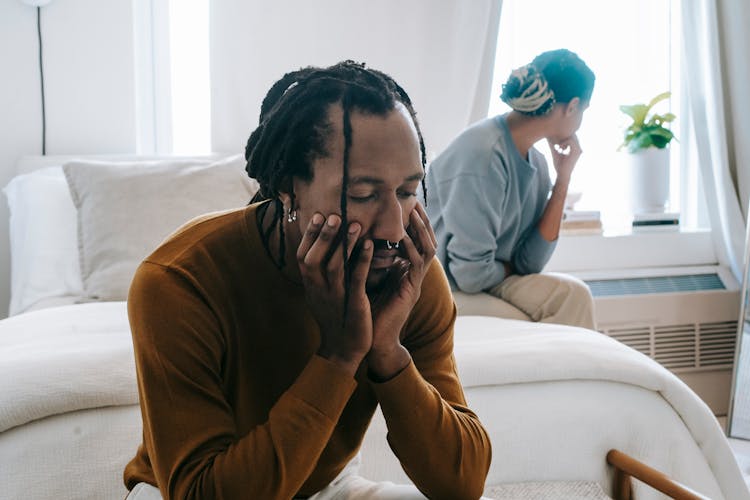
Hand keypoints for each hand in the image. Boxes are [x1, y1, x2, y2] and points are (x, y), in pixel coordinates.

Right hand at [296, 213, 373, 374]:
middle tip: (334, 214)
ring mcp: (334, 297)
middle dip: (323, 235)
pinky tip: (369, 245)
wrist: (343, 349)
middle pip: (313, 258)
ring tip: (354, 223)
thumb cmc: (335, 318)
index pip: (303, 256)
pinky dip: (361, 260)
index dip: (309, 236)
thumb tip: (321, 250)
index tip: (318, 216)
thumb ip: (321, 274)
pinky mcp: (353, 303)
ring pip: (334, 265)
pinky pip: (355, 279)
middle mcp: (318, 290)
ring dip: (343, 243)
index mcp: (311, 286)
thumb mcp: (322, 295)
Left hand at [367, 203, 436, 378]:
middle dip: (421, 220)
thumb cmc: (364, 309)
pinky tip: (404, 238)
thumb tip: (354, 234)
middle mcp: (413, 273)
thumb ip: (366, 258)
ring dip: (421, 230)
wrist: (371, 340)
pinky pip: (417, 265)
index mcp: (403, 268)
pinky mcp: (412, 290)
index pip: (414, 238)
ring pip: (427, 249)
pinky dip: (411, 249)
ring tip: (413, 212)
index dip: (411, 221)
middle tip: (414, 200)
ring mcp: (415, 281)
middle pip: (426, 239)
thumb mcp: (365, 276)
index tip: (404, 202)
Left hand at [548, 134, 581, 182]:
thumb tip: (549, 139)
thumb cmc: (559, 166)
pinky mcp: (576, 151)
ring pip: (571, 137)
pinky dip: (563, 143)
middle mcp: (579, 148)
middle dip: (563, 138)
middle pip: (572, 135)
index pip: (571, 137)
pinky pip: (570, 141)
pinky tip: (560, 149)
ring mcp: (578, 149)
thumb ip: (555, 146)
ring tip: (559, 148)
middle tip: (557, 145)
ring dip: (563, 140)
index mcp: (575, 149)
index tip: (557, 144)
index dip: (563, 138)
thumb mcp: (556, 153)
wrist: (562, 174)